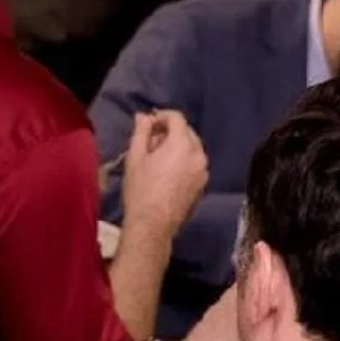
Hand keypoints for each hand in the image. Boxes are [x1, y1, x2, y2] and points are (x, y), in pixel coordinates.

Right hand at [120, 110, 208, 233]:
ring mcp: (203, 171)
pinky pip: (194, 164)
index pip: (177, 118)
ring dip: (177, 146)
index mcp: (182, 144)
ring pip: (192, 148)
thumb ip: (141, 132)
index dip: (161, 116)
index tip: (148, 124)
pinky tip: (168, 172)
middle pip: (187, 132)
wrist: (153, 224)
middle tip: (151, 142)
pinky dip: (183, 161)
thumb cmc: (141, 189)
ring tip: (158, 158)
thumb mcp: (135, 157)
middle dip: (170, 132)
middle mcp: (199, 154)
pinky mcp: (203, 184)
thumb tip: (143, 116)